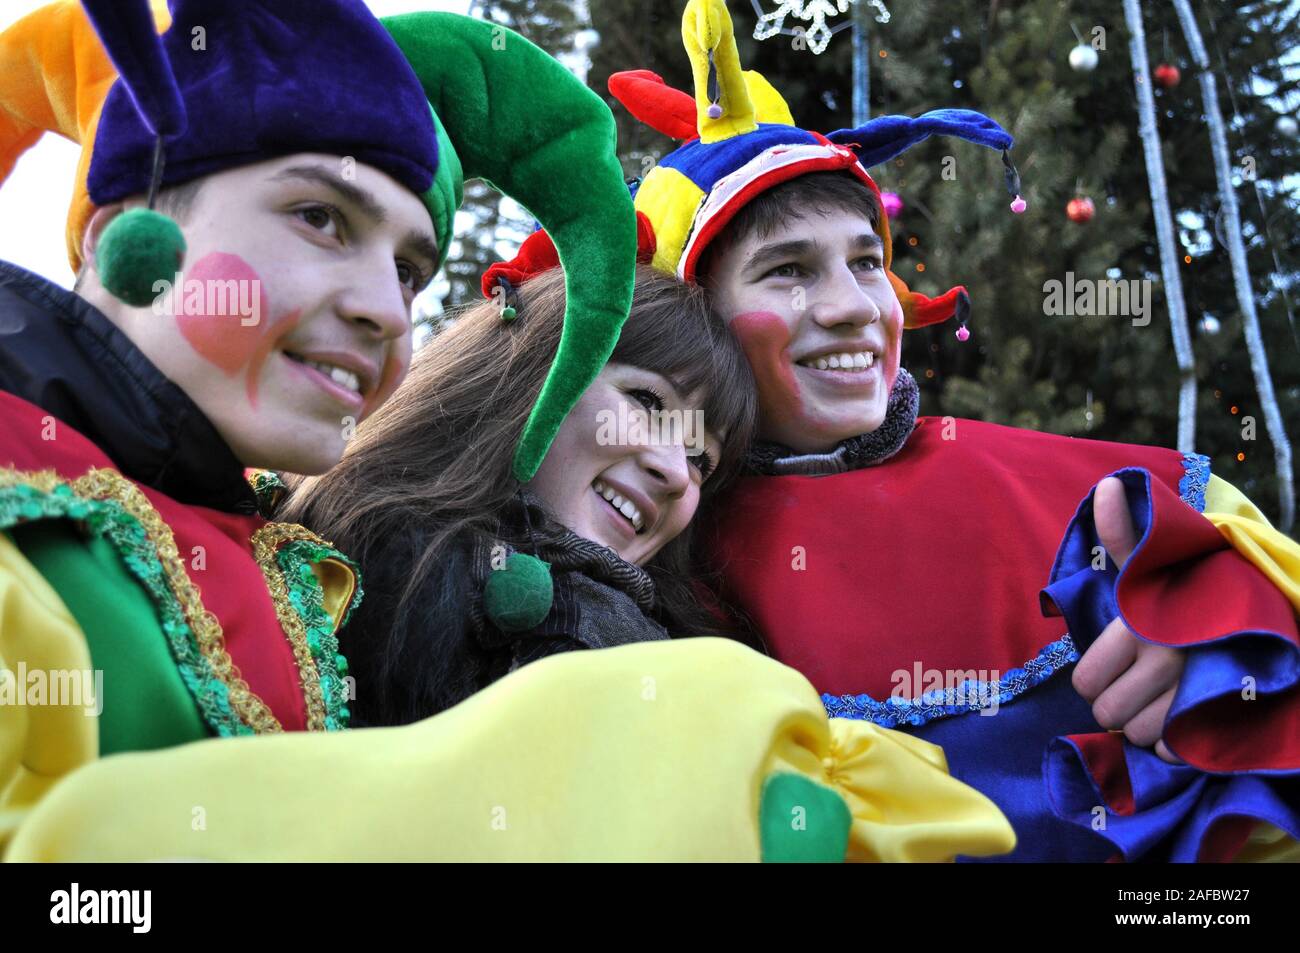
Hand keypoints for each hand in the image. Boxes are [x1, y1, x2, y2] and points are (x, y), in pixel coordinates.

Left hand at [1071, 477, 1185, 763]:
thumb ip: (1124, 534)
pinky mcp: (1213, 725)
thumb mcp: (1158, 564)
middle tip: (1135, 684)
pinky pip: (1170, 752)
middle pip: (1107, 713)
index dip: (1094, 676)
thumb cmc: (1195, 594)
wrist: (1262, 619)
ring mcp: (1190, 695)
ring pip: (1135, 733)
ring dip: (1142, 723)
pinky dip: (1172, 743)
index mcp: (1139, 628)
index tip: (1115, 663)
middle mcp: (1164, 662)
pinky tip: (1180, 718)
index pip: (1086, 680)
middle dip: (1115, 702)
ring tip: (1159, 698)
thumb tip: (1107, 485)